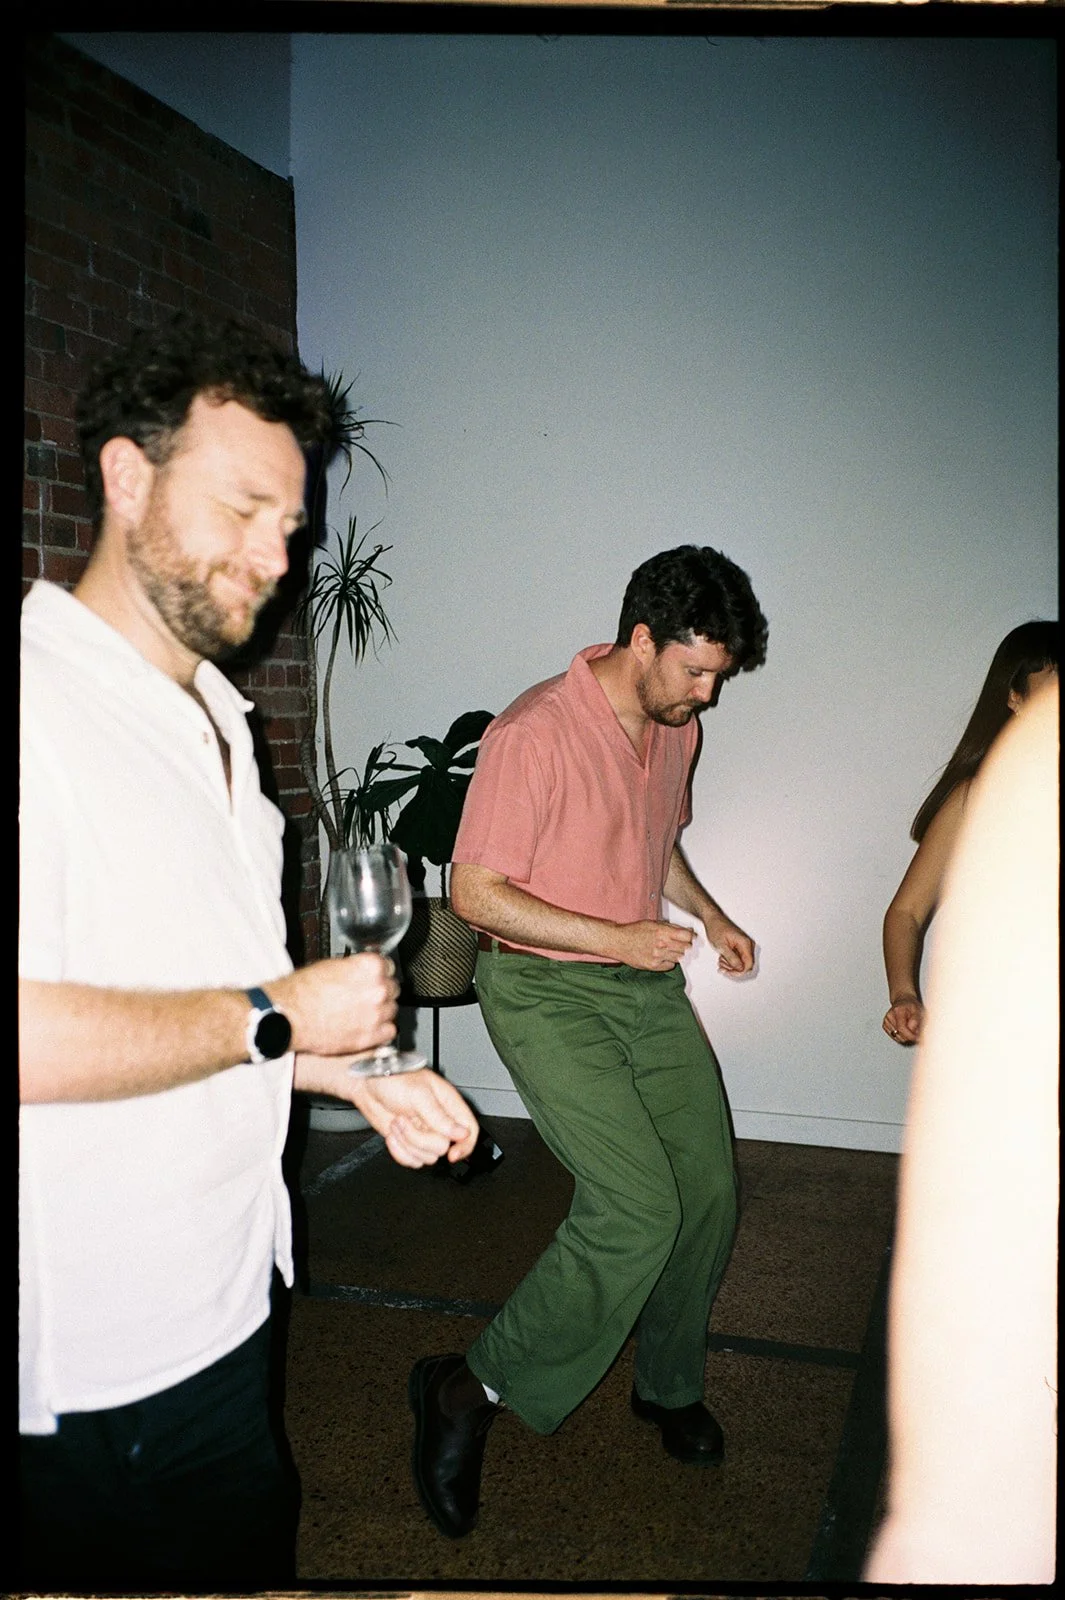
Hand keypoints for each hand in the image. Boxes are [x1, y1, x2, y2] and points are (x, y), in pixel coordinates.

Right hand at [273, 955, 397, 1056]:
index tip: (373, 977)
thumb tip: (361, 971)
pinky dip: (380, 1030)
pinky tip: (367, 1026)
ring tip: (363, 1012)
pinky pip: (389, 1032)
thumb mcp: (331, 966)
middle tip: (365, 996)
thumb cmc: (303, 991)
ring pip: (392, 1010)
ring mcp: (376, 1014)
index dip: (378, 972)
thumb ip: (354, 968)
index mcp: (370, 967)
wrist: (289, 1017)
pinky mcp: (371, 1036)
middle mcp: (378, 990)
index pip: (388, 966)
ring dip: (381, 1011)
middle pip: (392, 988)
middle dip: (380, 991)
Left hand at [295, 1054, 478, 1167]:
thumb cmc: (393, 1078)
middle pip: (443, 1147)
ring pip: (427, 1157)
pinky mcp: (408, 1142)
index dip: (465, 1145)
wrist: (365, 1084)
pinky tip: (393, 1134)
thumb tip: (462, 1134)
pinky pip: (412, 1160)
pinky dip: (399, 1151)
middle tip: (406, 1120)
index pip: (469, 1130)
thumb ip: (440, 1116)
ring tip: (398, 1122)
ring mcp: (423, 1132)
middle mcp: (438, 1120)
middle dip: (420, 1139)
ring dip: (407, 1143)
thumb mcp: (419, 1094)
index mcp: (448, 1104)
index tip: (452, 1153)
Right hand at [612, 919, 693, 970]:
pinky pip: (670, 966)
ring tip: (669, 949)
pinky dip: (669, 962)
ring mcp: (657, 957)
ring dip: (678, 953)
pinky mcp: (653, 966)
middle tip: (681, 943)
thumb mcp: (653, 923)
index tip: (691, 937)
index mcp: (662, 932)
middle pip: (686, 948)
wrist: (619, 942)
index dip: (691, 936)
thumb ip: (670, 927)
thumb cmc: (634, 931)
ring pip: (679, 957)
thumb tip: (686, 931)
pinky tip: (663, 956)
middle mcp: (661, 945)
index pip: (687, 936)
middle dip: (686, 945)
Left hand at [704, 914, 755, 975]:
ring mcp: (745, 945)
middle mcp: (748, 944)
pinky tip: (723, 958)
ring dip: (731, 966)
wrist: (713, 919)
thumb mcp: (721, 946)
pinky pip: (739, 958)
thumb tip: (740, 968)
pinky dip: (730, 961)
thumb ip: (731, 958)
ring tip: (720, 961)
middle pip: (746, 965)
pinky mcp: (741, 946)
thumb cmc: (716, 928)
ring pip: (742, 963)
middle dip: (733, 969)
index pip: (749, 964)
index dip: (739, 972)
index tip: (729, 973)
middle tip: (722, 967)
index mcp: (745, 943)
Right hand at [884, 997, 922, 1044]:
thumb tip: (913, 1032)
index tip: (917, 1038)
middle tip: (916, 1032)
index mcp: (898, 1010)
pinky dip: (901, 1036)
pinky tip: (905, 1030)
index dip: (909, 1035)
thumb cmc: (911, 1006)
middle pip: (898, 1034)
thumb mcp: (918, 1010)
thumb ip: (915, 1021)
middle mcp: (889, 1016)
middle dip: (909, 1037)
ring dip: (905, 1037)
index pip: (901, 1028)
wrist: (903, 1001)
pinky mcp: (885, 1026)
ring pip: (896, 1037)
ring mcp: (886, 1021)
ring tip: (910, 1029)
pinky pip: (894, 1037)